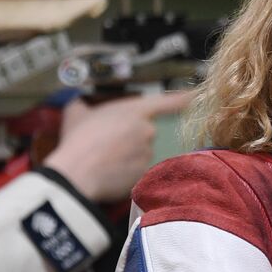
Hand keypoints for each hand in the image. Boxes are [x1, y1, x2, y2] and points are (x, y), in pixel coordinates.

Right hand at [43, 91, 192, 201]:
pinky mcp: (144, 174)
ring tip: (103, 159)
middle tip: (106, 143)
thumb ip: (85, 106)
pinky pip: (136, 171)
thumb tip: (80, 105)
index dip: (182, 99)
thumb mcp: (77, 113)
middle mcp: (147, 130)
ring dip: (126, 155)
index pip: (167, 102)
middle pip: (144, 132)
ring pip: (140, 152)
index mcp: (135, 110)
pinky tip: (108, 172)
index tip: (194, 97)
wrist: (77, 172)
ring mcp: (148, 153)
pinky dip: (124, 172)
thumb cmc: (77, 140)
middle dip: (129, 137)